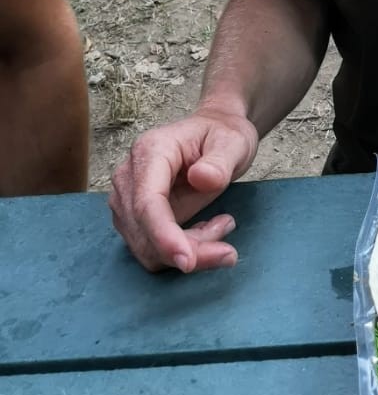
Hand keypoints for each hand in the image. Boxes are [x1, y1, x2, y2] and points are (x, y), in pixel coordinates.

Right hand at [109, 107, 258, 272]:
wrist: (215, 133)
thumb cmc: (222, 135)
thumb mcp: (233, 142)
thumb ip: (220, 161)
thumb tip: (201, 179)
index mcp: (150, 152)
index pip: (147, 203)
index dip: (164, 237)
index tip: (189, 261)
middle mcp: (128, 177)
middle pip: (146, 233)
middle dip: (188, 250)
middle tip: (229, 250)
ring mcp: (126, 201)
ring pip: (147, 248)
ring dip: (188, 251)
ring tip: (222, 226)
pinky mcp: (133, 219)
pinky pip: (152, 249)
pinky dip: (182, 250)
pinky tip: (207, 230)